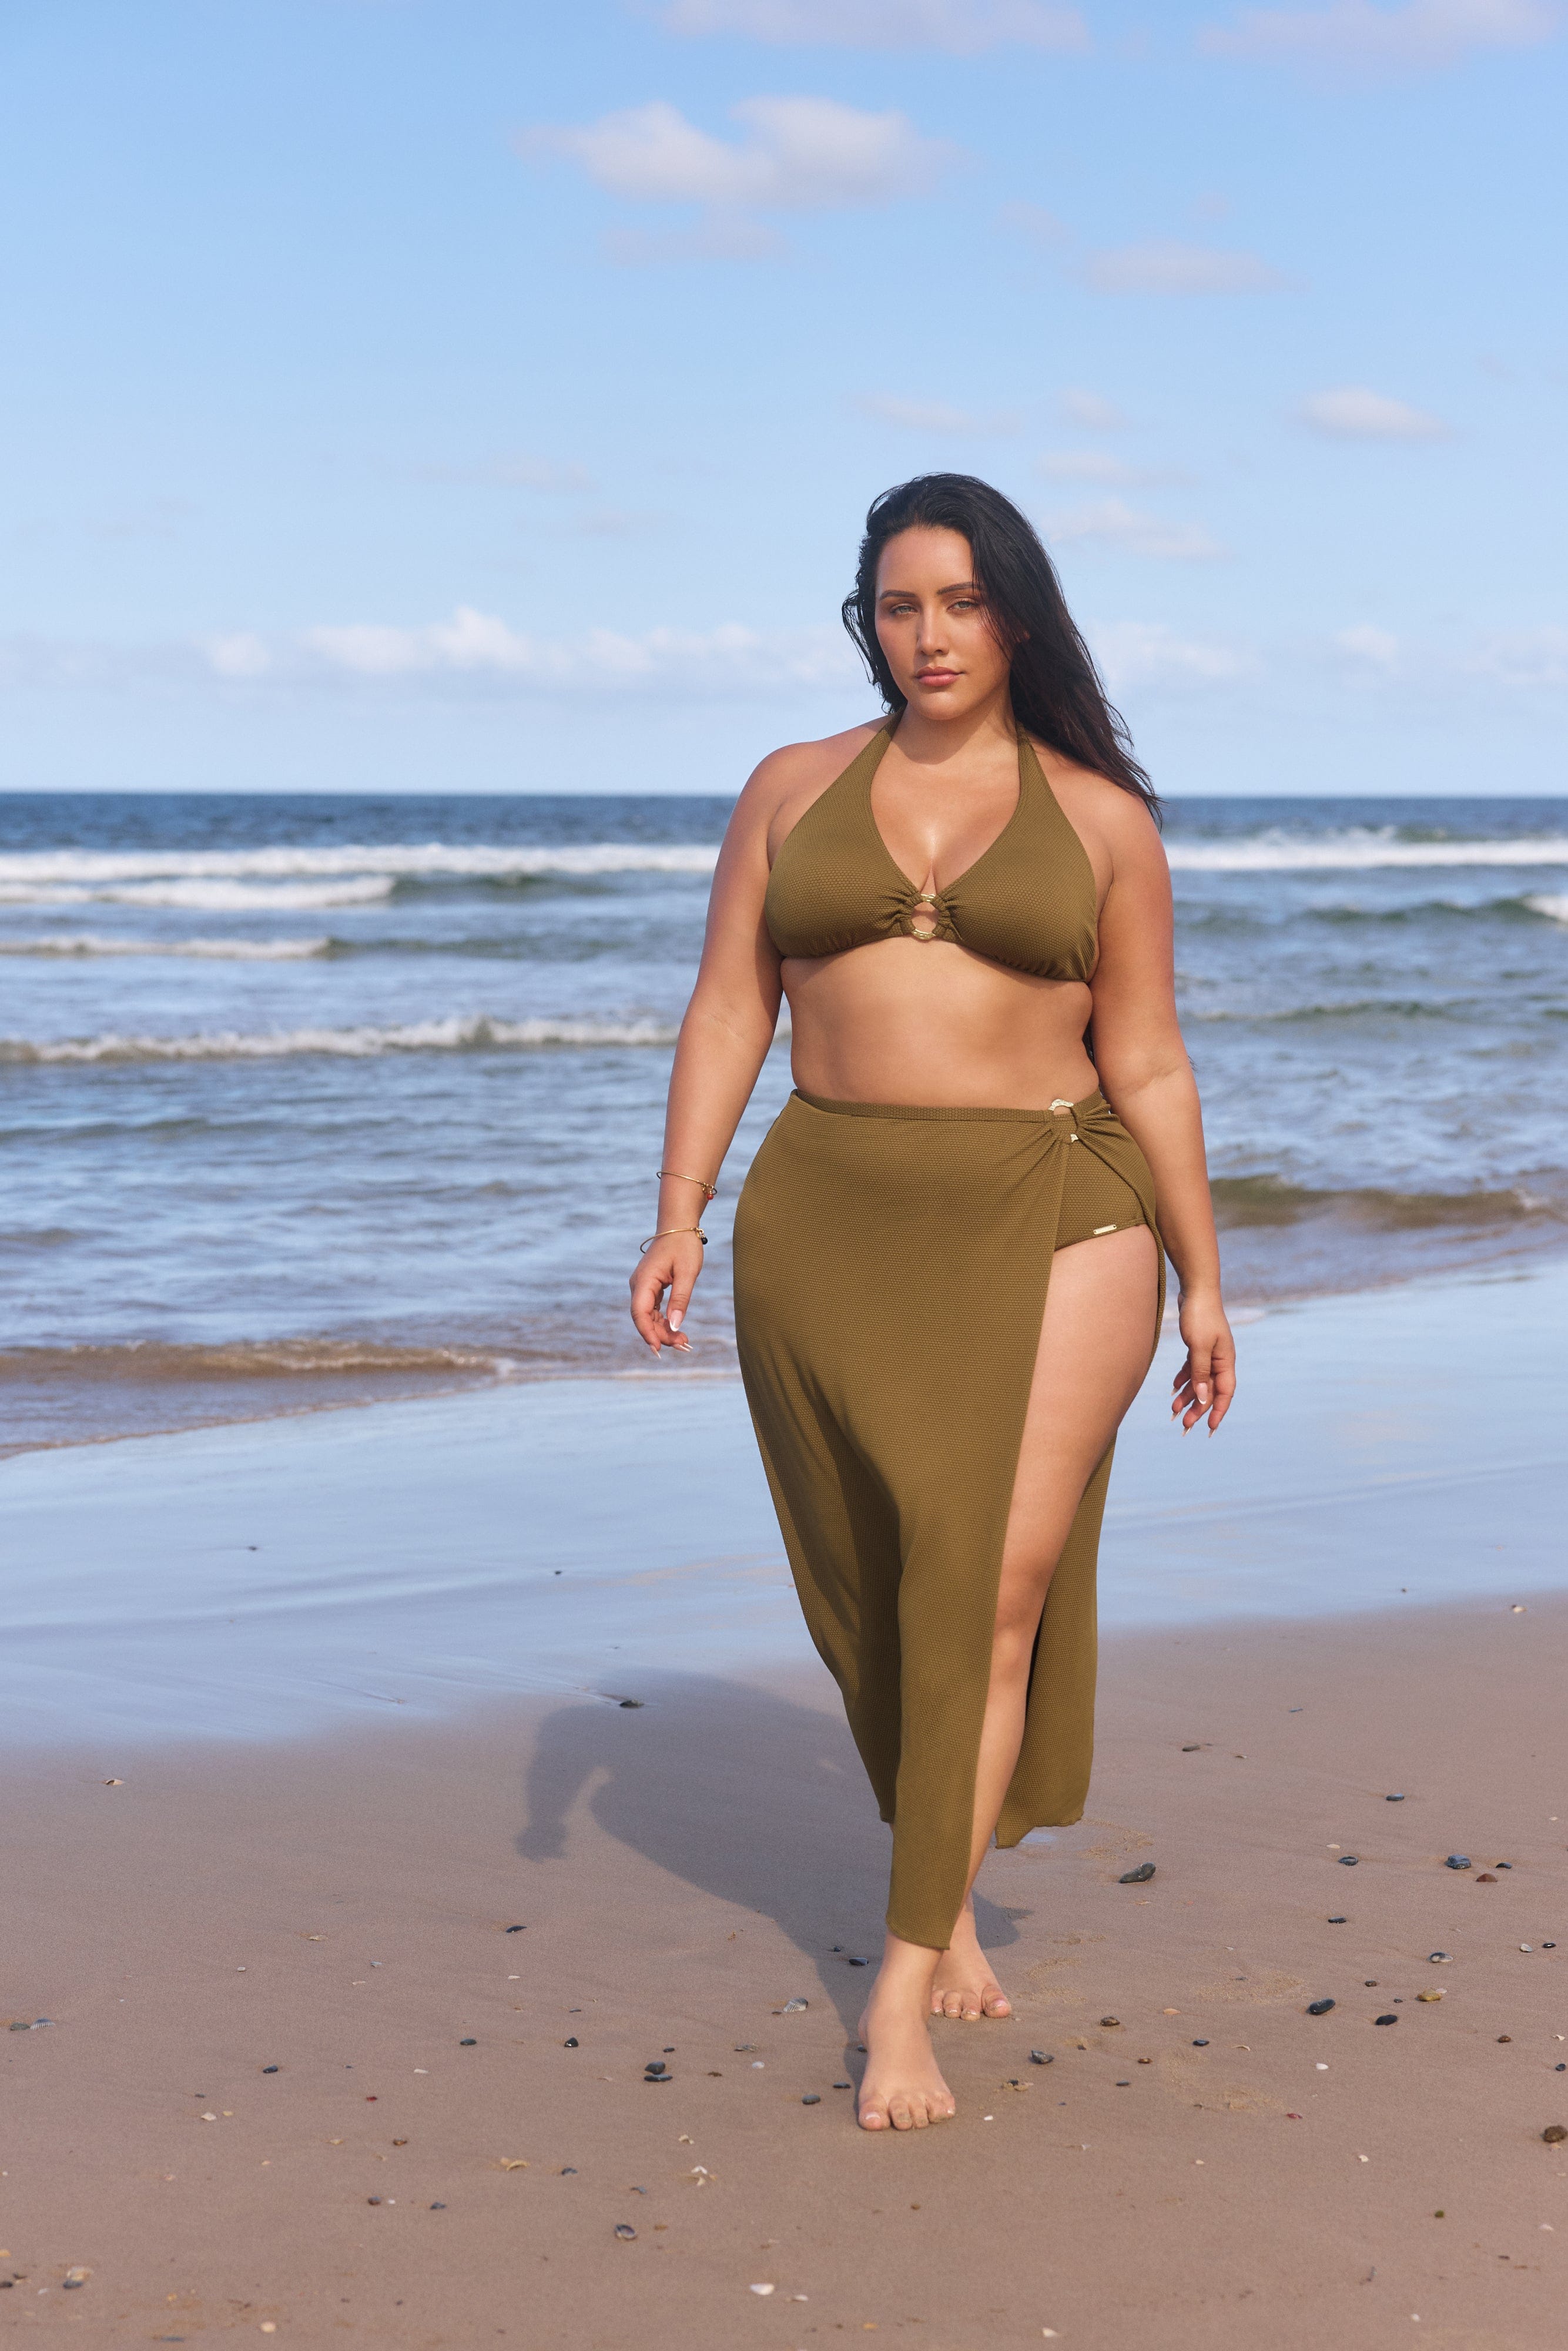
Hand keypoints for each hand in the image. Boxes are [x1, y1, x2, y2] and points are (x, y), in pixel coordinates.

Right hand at [629, 1230, 704, 1356]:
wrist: (679, 1226)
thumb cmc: (684, 1246)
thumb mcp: (687, 1272)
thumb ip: (681, 1299)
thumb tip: (675, 1326)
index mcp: (644, 1280)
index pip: (639, 1312)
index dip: (647, 1332)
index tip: (659, 1349)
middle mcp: (638, 1285)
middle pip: (644, 1318)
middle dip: (661, 1335)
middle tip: (684, 1345)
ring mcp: (643, 1287)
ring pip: (648, 1317)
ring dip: (663, 1331)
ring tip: (684, 1341)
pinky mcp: (650, 1288)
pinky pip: (653, 1310)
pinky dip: (664, 1321)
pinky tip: (677, 1330)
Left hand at [1170, 1290, 1235, 1433]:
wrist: (1196, 1289)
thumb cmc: (1200, 1316)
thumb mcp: (1199, 1346)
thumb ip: (1200, 1373)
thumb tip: (1203, 1398)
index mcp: (1226, 1361)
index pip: (1225, 1393)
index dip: (1218, 1412)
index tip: (1210, 1429)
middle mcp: (1220, 1360)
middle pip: (1210, 1390)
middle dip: (1198, 1409)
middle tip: (1184, 1425)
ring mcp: (1210, 1353)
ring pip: (1199, 1381)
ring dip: (1188, 1396)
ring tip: (1174, 1411)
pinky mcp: (1198, 1346)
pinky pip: (1192, 1369)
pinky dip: (1183, 1380)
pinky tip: (1173, 1389)